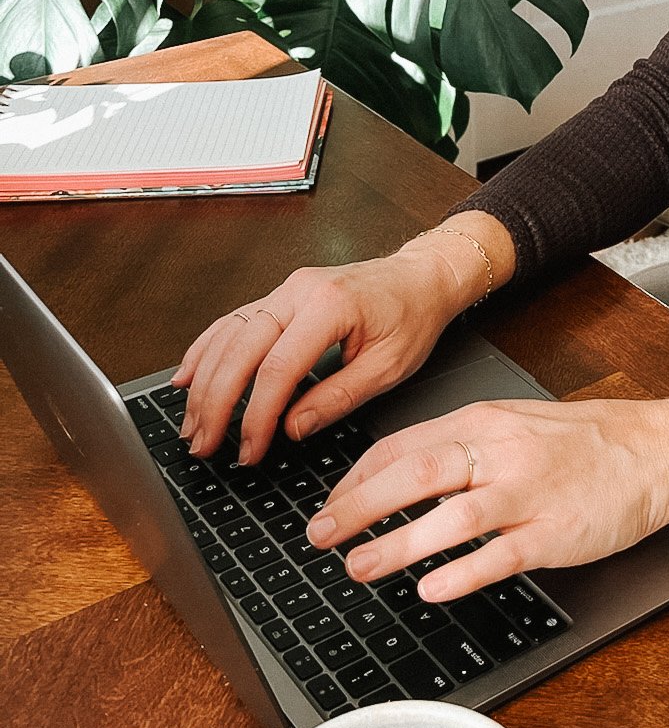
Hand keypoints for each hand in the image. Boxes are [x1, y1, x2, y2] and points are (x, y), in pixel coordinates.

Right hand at [171, 229, 501, 463]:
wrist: (422, 277)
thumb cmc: (413, 316)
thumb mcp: (389, 367)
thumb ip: (339, 398)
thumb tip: (292, 428)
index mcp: (330, 306)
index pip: (278, 369)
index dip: (257, 416)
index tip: (249, 450)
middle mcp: (300, 290)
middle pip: (240, 350)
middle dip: (215, 402)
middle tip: (204, 444)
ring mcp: (287, 289)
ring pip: (229, 334)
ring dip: (203, 380)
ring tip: (192, 423)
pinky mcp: (282, 294)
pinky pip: (234, 321)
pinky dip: (206, 349)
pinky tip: (187, 376)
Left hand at [305, 398, 668, 599]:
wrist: (653, 451)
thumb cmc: (581, 443)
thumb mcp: (512, 423)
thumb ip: (458, 444)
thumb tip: (393, 473)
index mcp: (484, 422)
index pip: (403, 445)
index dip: (356, 479)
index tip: (327, 506)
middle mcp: (501, 452)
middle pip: (416, 474)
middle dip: (359, 507)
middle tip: (320, 536)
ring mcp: (529, 492)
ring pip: (452, 515)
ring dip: (398, 544)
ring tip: (359, 567)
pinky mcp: (556, 531)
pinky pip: (501, 553)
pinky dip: (462, 572)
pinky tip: (430, 589)